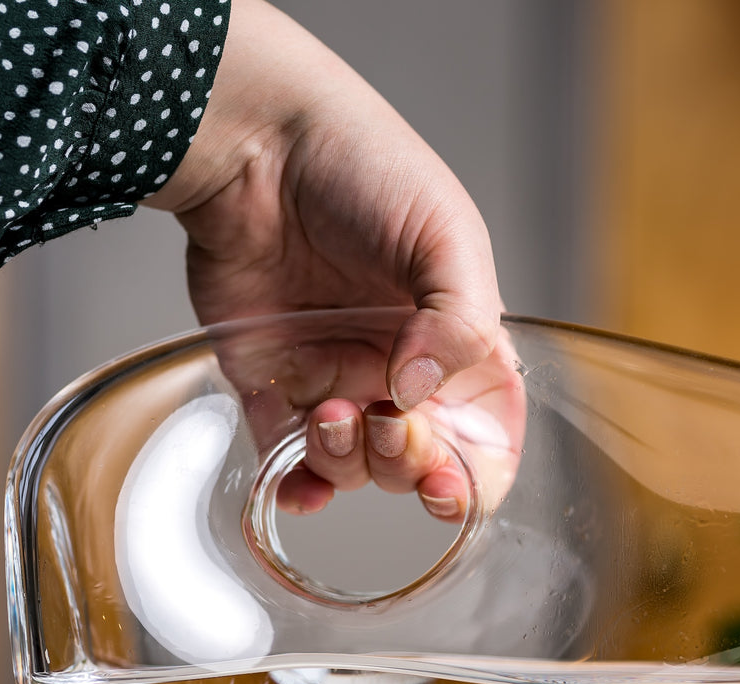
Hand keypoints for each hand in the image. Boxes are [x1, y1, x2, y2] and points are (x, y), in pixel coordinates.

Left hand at [144, 0, 519, 519]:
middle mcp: (400, 370)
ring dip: (349, 461)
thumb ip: (458, 319)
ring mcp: (335, 380)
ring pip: (354, 466)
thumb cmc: (362, 165)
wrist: (255, 140)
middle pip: (418, 461)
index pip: (484, 432)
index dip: (476, 473)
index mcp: (457, 340)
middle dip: (407, 464)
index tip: (453, 486)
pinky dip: (292, 485)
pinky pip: (283, 458)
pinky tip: (296, 486)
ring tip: (329, 411)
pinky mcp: (270, 382)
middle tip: (389, 423)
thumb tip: (419, 394)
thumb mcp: (444, 232)